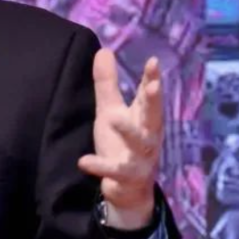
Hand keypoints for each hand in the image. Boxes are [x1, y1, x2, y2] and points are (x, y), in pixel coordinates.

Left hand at [78, 49, 163, 228]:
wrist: (128, 189)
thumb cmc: (122, 143)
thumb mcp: (111, 111)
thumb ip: (108, 84)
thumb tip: (104, 50)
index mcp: (144, 118)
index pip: (149, 95)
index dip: (152, 79)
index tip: (153, 62)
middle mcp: (148, 136)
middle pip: (154, 116)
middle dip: (155, 100)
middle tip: (154, 85)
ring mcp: (140, 157)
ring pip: (139, 144)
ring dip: (129, 131)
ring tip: (113, 119)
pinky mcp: (128, 176)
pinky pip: (116, 171)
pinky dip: (101, 166)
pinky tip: (84, 161)